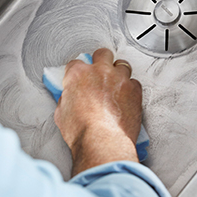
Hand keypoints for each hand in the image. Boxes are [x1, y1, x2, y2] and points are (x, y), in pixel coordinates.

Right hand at [54, 48, 142, 175]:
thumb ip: (67, 98)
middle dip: (101, 61)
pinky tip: (126, 98)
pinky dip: (130, 88)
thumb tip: (70, 98)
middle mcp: (99, 71)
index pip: (75, 63)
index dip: (77, 71)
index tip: (79, 78)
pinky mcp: (134, 90)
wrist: (102, 142)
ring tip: (116, 83)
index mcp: (78, 74)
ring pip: (122, 64)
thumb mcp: (61, 113)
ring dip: (118, 72)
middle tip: (100, 72)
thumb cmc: (81, 131)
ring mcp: (119, 79)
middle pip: (102, 54)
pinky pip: (134, 82)